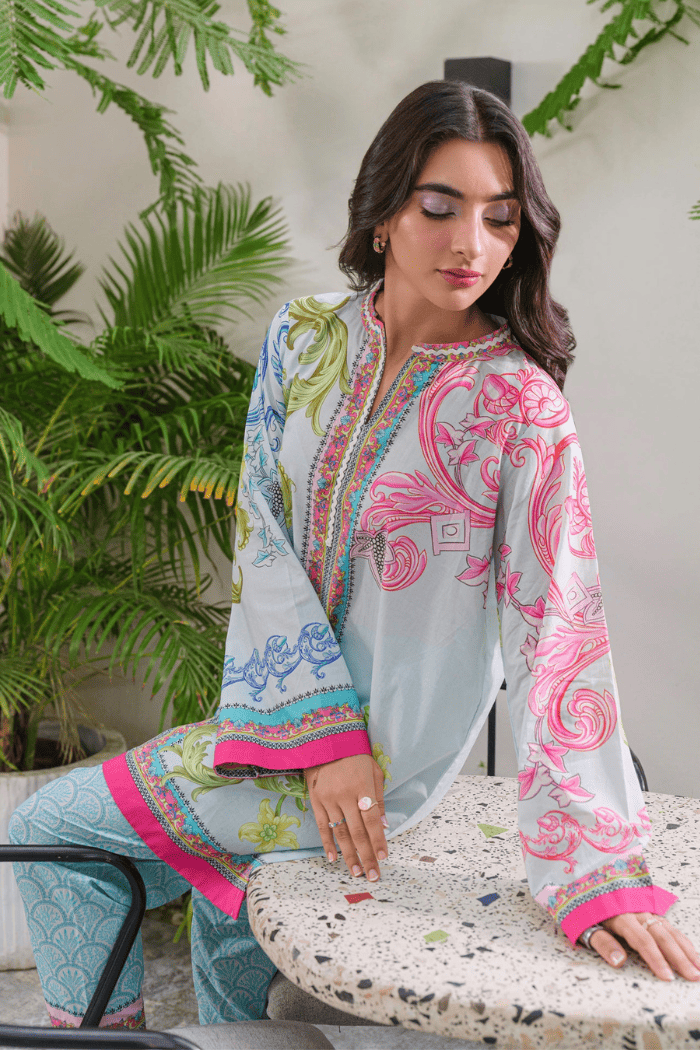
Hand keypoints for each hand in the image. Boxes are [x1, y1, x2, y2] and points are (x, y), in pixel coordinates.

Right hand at [304, 754, 387, 881]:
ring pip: (340, 833)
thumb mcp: (374, 771)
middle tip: (372, 875)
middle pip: (357, 831)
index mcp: (362, 787)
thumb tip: (384, 825)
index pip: (372, 819)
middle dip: (366, 855)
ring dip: (348, 855)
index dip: (378, 840)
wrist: (326, 742)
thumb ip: (379, 798)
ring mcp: (328, 799)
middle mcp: (345, 795)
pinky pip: (323, 826)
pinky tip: (334, 858)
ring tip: (356, 872)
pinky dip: (328, 844)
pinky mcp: (316, 801)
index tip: (383, 857)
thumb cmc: (355, 756)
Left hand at [585, 913, 699, 980]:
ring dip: (686, 949)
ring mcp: (645, 909)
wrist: (583, 880)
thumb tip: (620, 961)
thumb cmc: (583, 907)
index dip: (656, 958)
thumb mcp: (584, 925)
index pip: (642, 940)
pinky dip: (682, 940)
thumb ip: (602, 942)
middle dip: (679, 957)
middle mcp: (637, 911)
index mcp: (620, 915)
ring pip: (669, 929)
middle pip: (662, 935)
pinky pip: (669, 925)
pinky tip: (692, 953)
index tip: (667, 977)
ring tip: (699, 969)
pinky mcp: (649, 909)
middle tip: (693, 976)